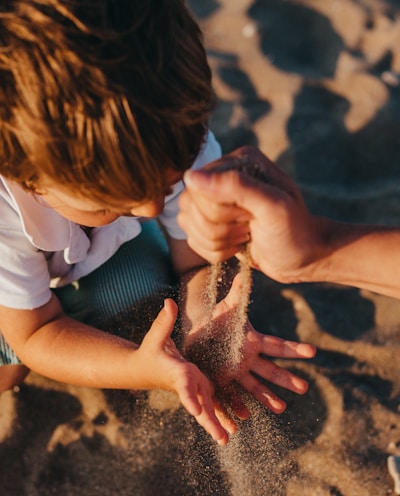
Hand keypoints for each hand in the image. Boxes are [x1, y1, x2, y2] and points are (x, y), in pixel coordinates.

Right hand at [135, 298, 235, 444]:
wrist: (143, 368)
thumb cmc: (150, 350)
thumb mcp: (156, 335)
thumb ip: (164, 321)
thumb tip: (168, 302)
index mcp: (177, 372)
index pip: (184, 385)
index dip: (190, 396)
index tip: (196, 410)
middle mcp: (186, 384)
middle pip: (199, 404)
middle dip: (210, 420)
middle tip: (222, 438)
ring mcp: (193, 388)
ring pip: (206, 408)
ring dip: (217, 422)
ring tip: (228, 438)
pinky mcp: (198, 388)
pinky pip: (210, 405)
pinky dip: (219, 416)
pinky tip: (232, 427)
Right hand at [178, 146, 322, 283]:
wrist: (302, 258)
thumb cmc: (294, 231)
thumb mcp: (272, 206)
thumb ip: (235, 186)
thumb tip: (191, 176)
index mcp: (238, 162)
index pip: (199, 186)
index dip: (219, 210)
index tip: (249, 217)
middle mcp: (222, 176)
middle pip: (190, 205)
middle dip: (219, 228)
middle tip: (248, 228)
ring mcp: (214, 200)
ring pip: (187, 222)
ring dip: (216, 241)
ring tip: (244, 237)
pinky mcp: (211, 222)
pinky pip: (192, 238)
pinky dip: (214, 251)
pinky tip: (237, 246)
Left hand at [183, 274, 315, 416]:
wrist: (198, 334)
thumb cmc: (217, 319)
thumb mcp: (228, 307)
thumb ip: (238, 292)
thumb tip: (247, 268)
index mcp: (253, 342)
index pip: (277, 345)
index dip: (294, 349)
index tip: (313, 352)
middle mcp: (249, 360)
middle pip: (270, 370)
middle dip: (286, 379)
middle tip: (304, 387)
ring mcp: (236, 372)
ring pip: (254, 387)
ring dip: (267, 397)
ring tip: (281, 408)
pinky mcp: (221, 381)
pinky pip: (231, 395)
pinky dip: (237, 406)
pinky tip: (244, 416)